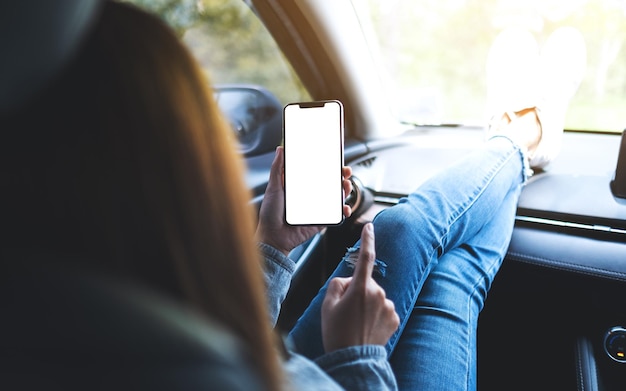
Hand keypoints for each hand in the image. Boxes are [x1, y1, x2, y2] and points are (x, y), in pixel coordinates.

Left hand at [255, 146, 352, 254]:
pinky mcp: (321, 221)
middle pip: (330, 184)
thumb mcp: (273, 188)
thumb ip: (277, 169)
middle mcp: (310, 197)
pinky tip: (344, 207)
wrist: (273, 238)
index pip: (317, 173)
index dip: (327, 166)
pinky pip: (336, 215)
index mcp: (300, 187)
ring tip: (346, 186)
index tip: (335, 158)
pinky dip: (343, 210)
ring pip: (336, 197)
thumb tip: (280, 150)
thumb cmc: (270, 214)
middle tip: (345, 171)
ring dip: (345, 190)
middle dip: (341, 176)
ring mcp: (317, 209)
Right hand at [321, 223, 399, 351]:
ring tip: (356, 322)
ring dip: (368, 303)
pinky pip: (384, 308)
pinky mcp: (395, 318)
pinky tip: (368, 326)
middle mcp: (378, 294)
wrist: (352, 359)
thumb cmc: (336, 331)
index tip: (370, 227)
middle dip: (358, 290)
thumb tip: (349, 281)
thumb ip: (338, 285)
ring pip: (376, 296)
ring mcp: (388, 306)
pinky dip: (377, 314)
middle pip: (367, 283)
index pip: (366, 258)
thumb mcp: (327, 305)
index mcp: (360, 288)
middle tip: (345, 310)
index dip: (367, 240)